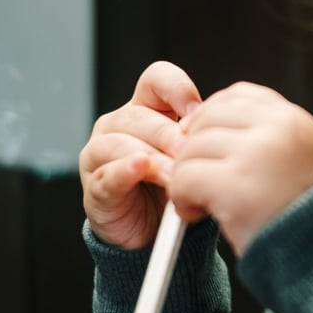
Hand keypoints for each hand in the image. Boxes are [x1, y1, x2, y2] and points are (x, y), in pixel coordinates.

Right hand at [79, 61, 201, 249]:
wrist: (157, 233)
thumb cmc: (177, 187)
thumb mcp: (193, 158)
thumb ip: (200, 139)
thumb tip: (217, 127)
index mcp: (147, 108)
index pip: (157, 79)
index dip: (177, 89)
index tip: (198, 112)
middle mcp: (119, 124)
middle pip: (139, 115)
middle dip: (168, 134)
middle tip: (189, 152)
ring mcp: (100, 154)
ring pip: (120, 143)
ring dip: (151, 158)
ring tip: (173, 174)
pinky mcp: (94, 186)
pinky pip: (106, 174)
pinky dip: (123, 171)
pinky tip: (139, 170)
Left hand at [169, 82, 312, 254]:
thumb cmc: (307, 216)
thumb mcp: (302, 161)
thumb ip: (267, 137)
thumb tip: (204, 124)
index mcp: (294, 121)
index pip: (239, 96)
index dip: (211, 115)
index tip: (202, 141)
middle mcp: (278, 129)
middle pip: (209, 118)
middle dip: (193, 147)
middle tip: (197, 178)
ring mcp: (256, 154)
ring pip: (191, 149)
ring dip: (186, 177)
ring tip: (199, 202)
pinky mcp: (234, 185)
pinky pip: (185, 178)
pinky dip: (181, 198)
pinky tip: (195, 214)